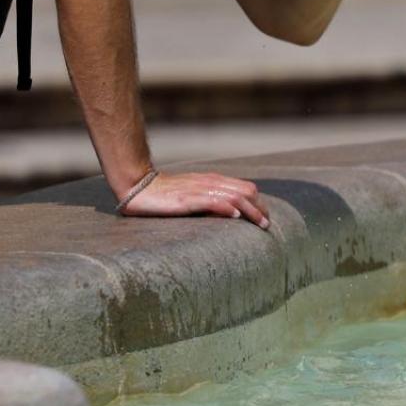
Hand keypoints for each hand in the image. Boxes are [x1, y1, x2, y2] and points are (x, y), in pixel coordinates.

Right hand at [119, 171, 271, 229]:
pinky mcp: (187, 199)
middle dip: (261, 208)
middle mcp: (210, 183)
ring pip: (234, 196)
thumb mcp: (194, 194)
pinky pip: (211, 201)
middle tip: (266, 225)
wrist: (139, 186)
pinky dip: (226, 207)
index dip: (260, 202)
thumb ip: (211, 200)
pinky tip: (235, 216)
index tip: (265, 218)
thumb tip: (232, 213)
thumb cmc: (166, 193)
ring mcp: (199, 190)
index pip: (246, 187)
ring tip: (261, 224)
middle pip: (246, 191)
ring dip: (251, 211)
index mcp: (213, 181)